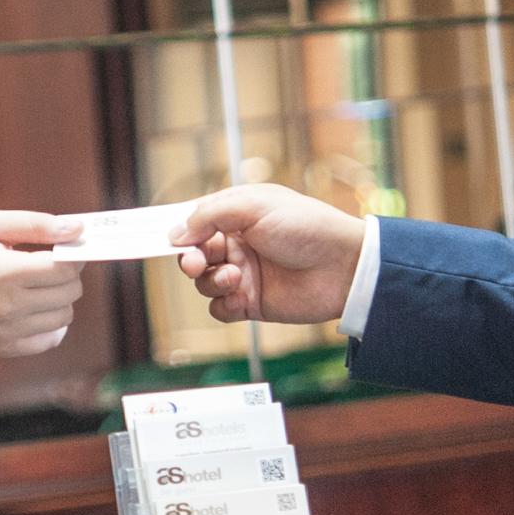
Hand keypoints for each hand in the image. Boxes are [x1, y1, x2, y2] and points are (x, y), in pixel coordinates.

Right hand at [0, 211, 85, 356]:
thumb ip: (36, 225)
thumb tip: (76, 230)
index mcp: (3, 272)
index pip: (64, 269)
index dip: (73, 256)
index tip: (67, 248)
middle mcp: (6, 307)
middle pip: (69, 293)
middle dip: (67, 275)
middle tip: (49, 263)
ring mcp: (4, 331)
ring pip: (64, 316)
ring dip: (59, 298)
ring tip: (36, 284)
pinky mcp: (3, 347)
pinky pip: (50, 339)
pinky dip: (50, 323)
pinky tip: (32, 306)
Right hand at [171, 184, 366, 326]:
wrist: (344, 267)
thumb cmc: (307, 227)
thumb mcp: (255, 206)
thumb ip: (210, 215)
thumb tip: (176, 234)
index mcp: (237, 216)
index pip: (196, 224)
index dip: (181, 232)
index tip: (169, 241)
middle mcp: (238, 244)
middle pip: (194, 255)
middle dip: (191, 259)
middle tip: (198, 262)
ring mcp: (245, 274)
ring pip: (204, 283)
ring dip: (212, 281)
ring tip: (237, 275)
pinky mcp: (252, 303)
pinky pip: (220, 309)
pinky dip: (224, 304)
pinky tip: (242, 296)